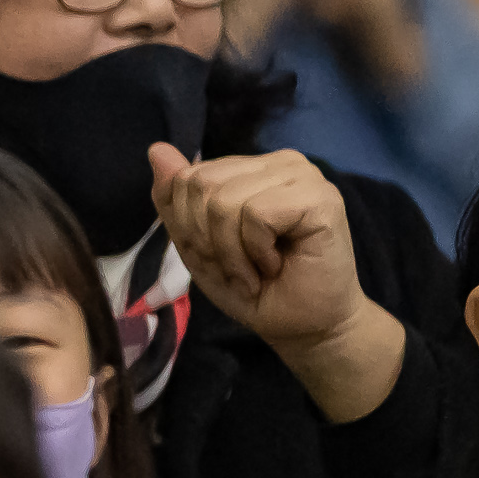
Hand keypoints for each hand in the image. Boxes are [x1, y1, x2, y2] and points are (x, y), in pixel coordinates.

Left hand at [149, 144, 403, 422]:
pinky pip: (256, 214)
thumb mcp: (196, 246)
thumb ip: (175, 199)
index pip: (188, 177)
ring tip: (256, 271)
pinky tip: (276, 265)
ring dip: (232, 253)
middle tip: (237, 268)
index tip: (216, 257)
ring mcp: (304, 176)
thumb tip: (156, 149)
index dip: (188, 227)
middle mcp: (280, 162)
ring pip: (226, 201)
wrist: (303, 328)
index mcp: (252, 167)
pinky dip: (255, 251)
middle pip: (202, 185)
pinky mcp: (322, 198)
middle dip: (207, 240)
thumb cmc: (254, 288)